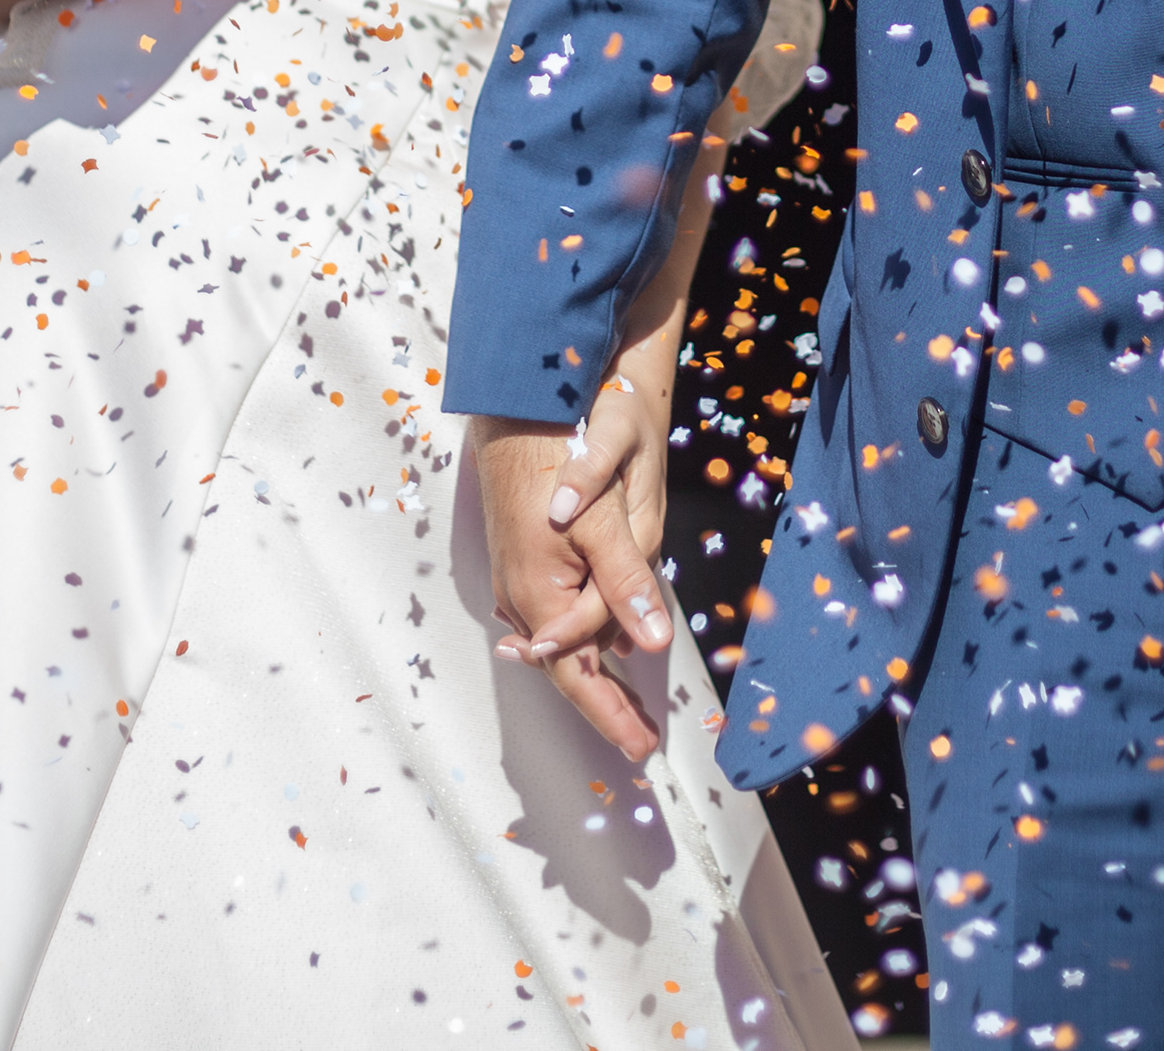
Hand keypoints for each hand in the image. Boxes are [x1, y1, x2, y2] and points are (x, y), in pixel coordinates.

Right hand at [470, 405, 675, 764]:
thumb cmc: (556, 462)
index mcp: (540, 597)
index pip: (577, 675)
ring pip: (561, 639)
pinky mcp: (523, 560)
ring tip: (628, 704)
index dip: (611, 715)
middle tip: (639, 741)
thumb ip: (627, 585)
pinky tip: (603, 641)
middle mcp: (521, 597)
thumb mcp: (604, 524)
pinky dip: (582, 635)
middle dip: (605, 704)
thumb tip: (650, 645)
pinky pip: (555, 612)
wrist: (513, 413)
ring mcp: (518, 579)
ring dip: (594, 670)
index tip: (640, 751)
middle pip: (565, 666)